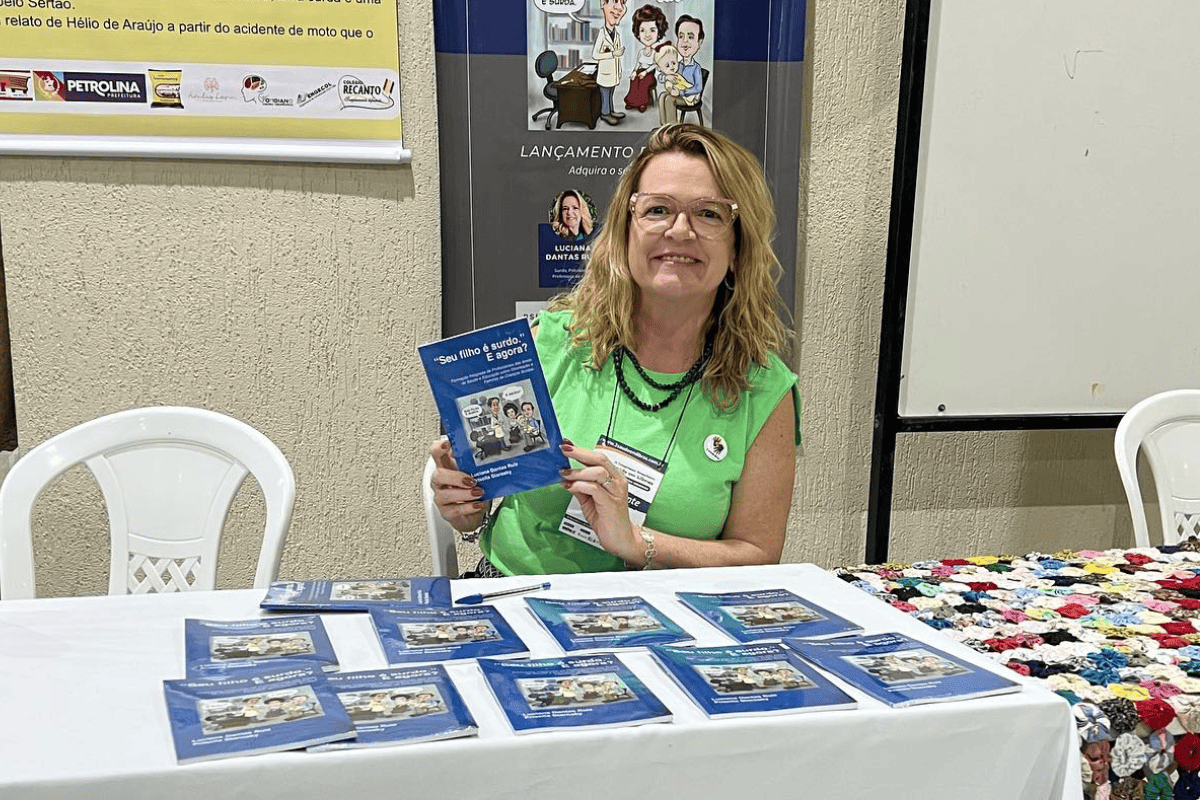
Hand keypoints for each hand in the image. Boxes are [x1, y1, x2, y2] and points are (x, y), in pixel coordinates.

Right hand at [429, 438, 486, 532]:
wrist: (475, 514)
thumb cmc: (473, 490)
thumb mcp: (476, 474)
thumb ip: (477, 464)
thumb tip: (488, 456)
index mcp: (447, 468)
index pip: (436, 454)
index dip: (438, 448)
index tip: (447, 444)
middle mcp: (441, 483)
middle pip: (437, 475)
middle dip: (455, 477)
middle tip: (472, 480)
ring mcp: (442, 498)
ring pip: (444, 495)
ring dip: (464, 493)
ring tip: (479, 492)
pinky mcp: (447, 513)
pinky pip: (454, 510)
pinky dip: (468, 507)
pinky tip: (477, 504)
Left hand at [559, 443, 641, 563]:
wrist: (621, 539)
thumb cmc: (608, 519)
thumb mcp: (589, 499)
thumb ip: (580, 487)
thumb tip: (565, 476)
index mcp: (614, 476)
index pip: (598, 457)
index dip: (581, 449)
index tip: (566, 444)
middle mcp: (617, 481)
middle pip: (600, 459)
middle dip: (580, 453)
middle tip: (564, 450)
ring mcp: (615, 491)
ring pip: (597, 472)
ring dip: (578, 471)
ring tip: (564, 474)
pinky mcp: (611, 503)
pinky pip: (594, 488)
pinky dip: (579, 485)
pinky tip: (570, 487)